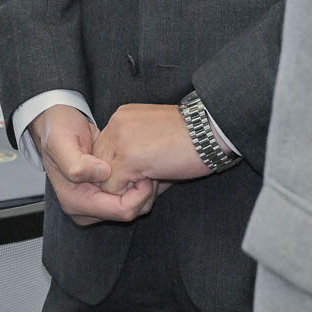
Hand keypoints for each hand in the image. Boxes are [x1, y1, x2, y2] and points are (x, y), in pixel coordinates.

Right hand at [32, 104, 159, 225]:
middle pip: (128, 213)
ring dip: (144, 189)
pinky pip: (130, 198)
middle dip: (143, 194)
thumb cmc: (57, 131)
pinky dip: (139, 185)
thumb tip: (103, 174)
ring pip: (132, 207)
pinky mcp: (104, 195)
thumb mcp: (61, 142)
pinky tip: (142, 168)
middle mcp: (86, 208)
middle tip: (150, 168)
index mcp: (76, 202)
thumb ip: (77, 163)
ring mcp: (95, 203)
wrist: (57, 124)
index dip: (138, 194)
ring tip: (147, 165)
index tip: (146, 172)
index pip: (120, 211)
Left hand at [95, 103, 212, 193]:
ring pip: (103, 179)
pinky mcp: (129, 158)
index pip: (103, 153)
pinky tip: (155, 183)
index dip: (121, 170)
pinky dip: (131, 194)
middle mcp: (117, 124)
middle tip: (150, 183)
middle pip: (99, 166)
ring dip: (126, 190)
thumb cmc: (192, 137)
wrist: (212, 130)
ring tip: (153, 184)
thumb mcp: (156, 138)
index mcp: (123, 117)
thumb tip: (126, 182)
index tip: (145, 174)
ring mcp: (121, 141)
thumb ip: (136, 154)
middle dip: (120, 181)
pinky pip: (114, 188)